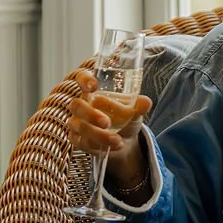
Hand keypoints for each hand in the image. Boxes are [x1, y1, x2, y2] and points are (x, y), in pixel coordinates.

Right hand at [66, 69, 152, 188]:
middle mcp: (82, 105)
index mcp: (94, 91)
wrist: (125, 140)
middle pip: (76, 105)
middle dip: (91, 114)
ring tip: (117, 140)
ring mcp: (77, 122)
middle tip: (107, 122)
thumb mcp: (135, 111)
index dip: (84, 79)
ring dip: (98, 134)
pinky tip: (115, 145)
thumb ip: (139, 106)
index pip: (82, 77)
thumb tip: (145, 102)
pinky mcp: (78, 139)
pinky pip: (82, 142)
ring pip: (79, 126)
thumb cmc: (126, 118)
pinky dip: (99, 145)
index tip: (93, 86)